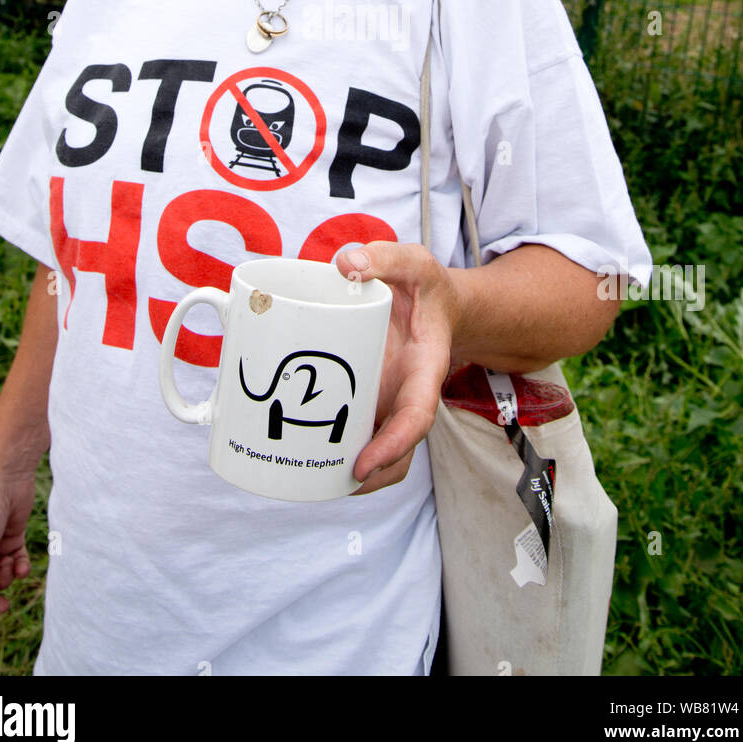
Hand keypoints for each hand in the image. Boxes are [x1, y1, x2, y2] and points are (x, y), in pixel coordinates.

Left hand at [336, 242, 458, 495]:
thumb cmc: (425, 286)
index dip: (393, 446)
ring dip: (357, 475)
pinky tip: (308, 453)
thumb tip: (346, 265)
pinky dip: (339, 449)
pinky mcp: (371, 397)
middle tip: (336, 483)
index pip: (417, 417)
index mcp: (425, 368)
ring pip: (382, 451)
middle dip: (374, 476)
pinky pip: (360, 431)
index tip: (363, 465)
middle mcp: (408, 393)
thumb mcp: (412, 262)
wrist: (435, 301)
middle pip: (399, 449)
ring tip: (318, 482)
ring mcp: (390, 400)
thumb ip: (384, 258)